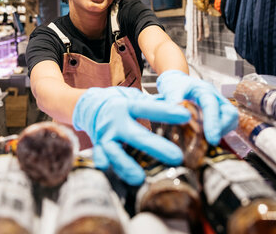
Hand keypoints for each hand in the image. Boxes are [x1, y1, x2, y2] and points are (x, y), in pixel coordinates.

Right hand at [73, 86, 189, 185]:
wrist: (90, 105)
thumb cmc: (120, 103)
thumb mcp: (135, 97)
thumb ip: (155, 102)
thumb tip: (182, 101)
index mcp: (128, 106)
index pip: (148, 109)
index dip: (166, 112)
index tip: (186, 116)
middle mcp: (116, 121)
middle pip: (136, 135)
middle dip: (155, 147)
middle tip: (177, 157)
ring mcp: (105, 135)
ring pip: (114, 151)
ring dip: (126, 165)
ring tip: (139, 178)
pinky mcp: (97, 146)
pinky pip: (100, 158)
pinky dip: (104, 166)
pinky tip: (109, 173)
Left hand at [156, 70, 237, 144]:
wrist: (177, 82)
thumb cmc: (175, 85)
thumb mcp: (171, 90)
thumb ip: (174, 102)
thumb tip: (179, 117)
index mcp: (204, 90)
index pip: (212, 106)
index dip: (213, 123)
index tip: (212, 139)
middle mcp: (215, 96)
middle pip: (230, 113)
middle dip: (222, 128)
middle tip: (210, 140)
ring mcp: (219, 104)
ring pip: (231, 120)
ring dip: (222, 131)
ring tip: (208, 137)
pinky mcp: (219, 112)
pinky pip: (227, 124)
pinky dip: (220, 131)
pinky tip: (208, 134)